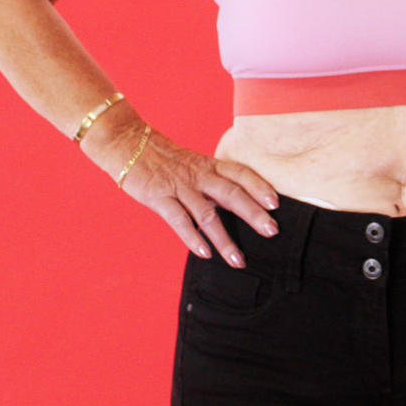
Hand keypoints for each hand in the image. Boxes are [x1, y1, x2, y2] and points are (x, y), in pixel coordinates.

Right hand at [109, 126, 279, 266]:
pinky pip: (179, 220)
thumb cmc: (164, 159)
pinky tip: (205, 254)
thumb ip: (213, 183)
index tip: (276, 203)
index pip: (241, 173)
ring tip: (238, 260)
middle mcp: (199, 175)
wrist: (128, 144)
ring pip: (207, 214)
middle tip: (272, 231)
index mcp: (209, 165)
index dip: (260, 186)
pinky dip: (193, 238)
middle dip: (254, 213)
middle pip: (232, 194)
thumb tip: (238, 204)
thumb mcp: (194, 165)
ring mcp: (180, 187)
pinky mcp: (159, 197)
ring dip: (225, 239)